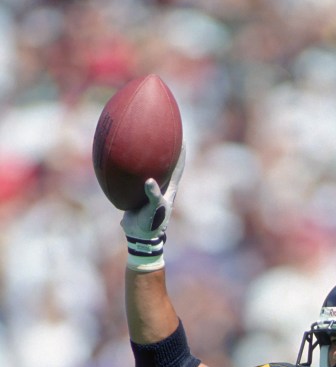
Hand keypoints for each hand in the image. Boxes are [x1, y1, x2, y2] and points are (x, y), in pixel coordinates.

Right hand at [120, 143, 185, 268]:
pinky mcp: (139, 193)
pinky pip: (135, 176)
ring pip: (151, 168)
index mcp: (169, 189)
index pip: (177, 167)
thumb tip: (150, 181)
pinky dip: (132, 167)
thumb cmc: (150, 224)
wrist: (139, 236)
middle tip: (164, 131)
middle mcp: (161, 186)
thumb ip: (153, 196)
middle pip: (166, 163)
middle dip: (166, 148)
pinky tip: (123, 159)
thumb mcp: (153, 210)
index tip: (182, 136)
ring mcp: (150, 189)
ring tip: (143, 140)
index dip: (180, 153)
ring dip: (149, 156)